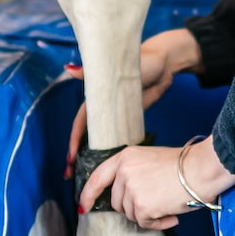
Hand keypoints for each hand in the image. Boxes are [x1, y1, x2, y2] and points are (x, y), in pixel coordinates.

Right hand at [65, 28, 203, 174]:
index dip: (74, 140)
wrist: (165, 64)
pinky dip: (110, 150)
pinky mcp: (128, 117)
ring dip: (91, 156)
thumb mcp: (114, 67)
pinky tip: (108, 165)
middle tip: (70, 174)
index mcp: (95, 96)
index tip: (70, 158)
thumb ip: (91, 71)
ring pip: (99, 138)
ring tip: (86, 175)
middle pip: (86, 134)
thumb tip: (69, 70)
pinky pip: (116, 137)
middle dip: (77, 154)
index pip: (80, 122)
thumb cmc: (141, 60)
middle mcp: (102, 107)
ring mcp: (115, 114)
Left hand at [77, 137, 234, 230]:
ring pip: (130, 214)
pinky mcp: (142, 207)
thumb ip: (132, 173)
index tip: (83, 206)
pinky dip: (157, 223)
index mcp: (125, 157)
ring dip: (147, 214)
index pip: (97, 178)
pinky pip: (144, 223)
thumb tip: (123, 197)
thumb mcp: (149, 159)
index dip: (88, 195)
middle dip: (132, 207)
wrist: (200, 170)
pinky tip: (170, 214)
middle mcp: (124, 172)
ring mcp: (132, 190)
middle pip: (117, 202)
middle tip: (154, 201)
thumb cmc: (183, 166)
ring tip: (166, 204)